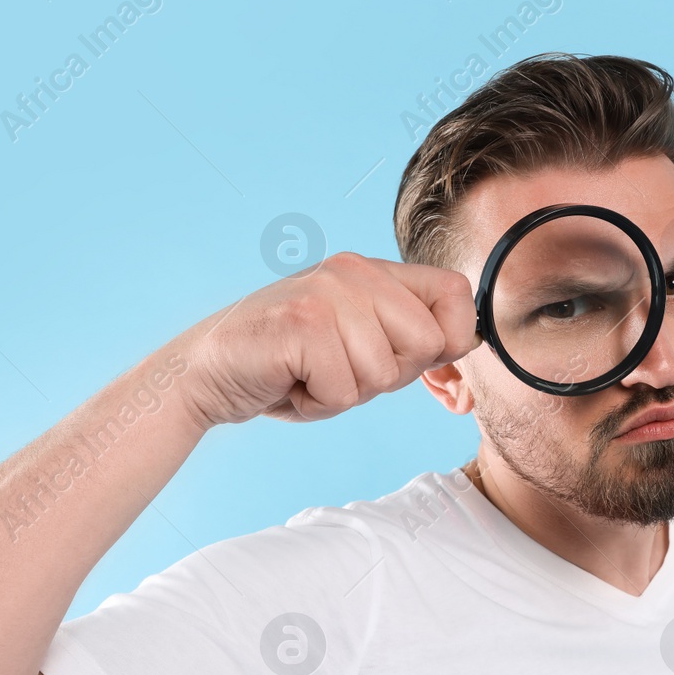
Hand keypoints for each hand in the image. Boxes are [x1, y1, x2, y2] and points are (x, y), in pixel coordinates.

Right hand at [176, 252, 480, 425]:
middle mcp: (353, 271)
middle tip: (338, 370)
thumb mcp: (358, 347)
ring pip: (384, 373)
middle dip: (389, 376)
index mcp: (373, 271)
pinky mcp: (301, 323)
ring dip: (346, 394)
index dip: (449, 340)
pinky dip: (317, 404)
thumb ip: (407, 339)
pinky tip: (289, 383)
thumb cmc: (288, 369)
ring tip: (307, 375)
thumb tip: (469, 342)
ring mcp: (326, 293)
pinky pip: (344, 390)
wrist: (204, 375)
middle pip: (428, 342)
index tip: (407, 361)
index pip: (455, 293)